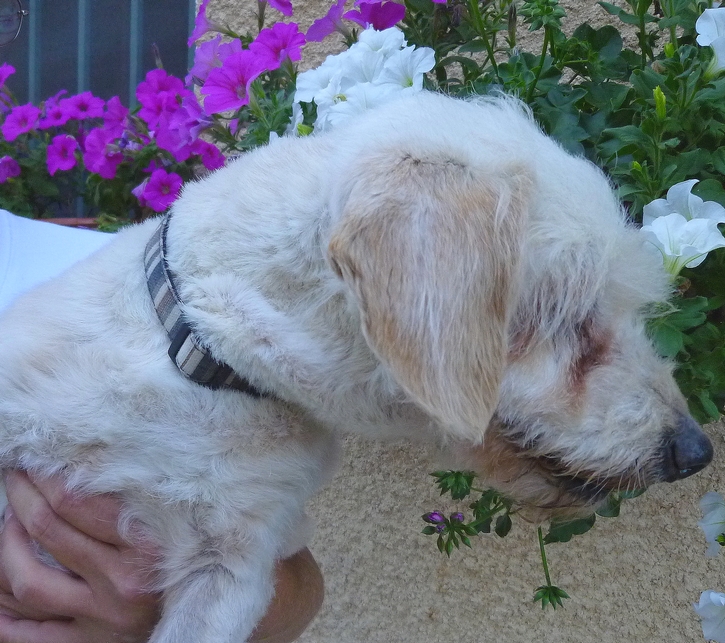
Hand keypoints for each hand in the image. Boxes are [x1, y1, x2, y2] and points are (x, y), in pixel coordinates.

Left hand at [0, 471, 323, 642]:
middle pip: (48, 530)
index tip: (37, 456)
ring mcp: (103, 620)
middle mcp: (126, 583)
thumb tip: (108, 449)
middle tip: (14, 473)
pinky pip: (26, 634)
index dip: (47, 475)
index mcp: (153, 546)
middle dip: (21, 495)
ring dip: (5, 544)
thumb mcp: (194, 518)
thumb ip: (155, 489)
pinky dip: (2, 611)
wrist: (246, 616)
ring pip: (27, 579)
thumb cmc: (217, 551)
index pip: (79, 502)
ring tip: (6, 519)